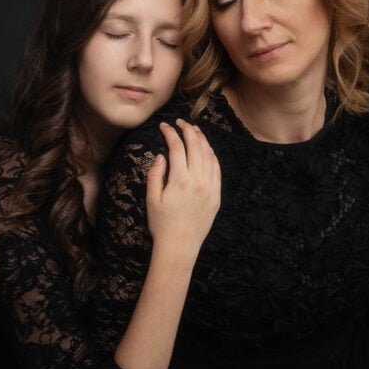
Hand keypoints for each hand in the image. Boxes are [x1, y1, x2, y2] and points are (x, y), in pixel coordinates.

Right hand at [145, 119, 220, 260]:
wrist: (179, 246)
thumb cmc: (161, 224)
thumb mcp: (151, 199)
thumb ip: (155, 174)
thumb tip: (161, 155)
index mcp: (180, 180)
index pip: (177, 147)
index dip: (170, 133)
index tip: (163, 126)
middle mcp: (198, 180)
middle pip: (195, 146)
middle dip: (187, 130)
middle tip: (180, 122)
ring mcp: (210, 187)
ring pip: (209, 155)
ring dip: (201, 139)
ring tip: (193, 130)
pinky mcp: (216, 195)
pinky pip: (217, 169)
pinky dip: (211, 155)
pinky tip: (206, 149)